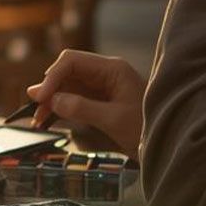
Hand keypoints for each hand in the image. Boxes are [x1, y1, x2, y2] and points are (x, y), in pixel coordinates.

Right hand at [26, 50, 145, 158]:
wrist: (170, 144)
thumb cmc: (148, 129)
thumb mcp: (114, 120)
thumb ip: (82, 108)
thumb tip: (52, 101)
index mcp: (112, 69)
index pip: (72, 61)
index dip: (52, 77)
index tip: (40, 97)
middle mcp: (105, 73)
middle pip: (67, 72)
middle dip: (49, 89)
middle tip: (35, 110)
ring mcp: (102, 87)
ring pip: (67, 86)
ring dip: (51, 100)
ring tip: (38, 119)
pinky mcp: (100, 102)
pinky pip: (74, 99)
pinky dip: (60, 108)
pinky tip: (49, 118)